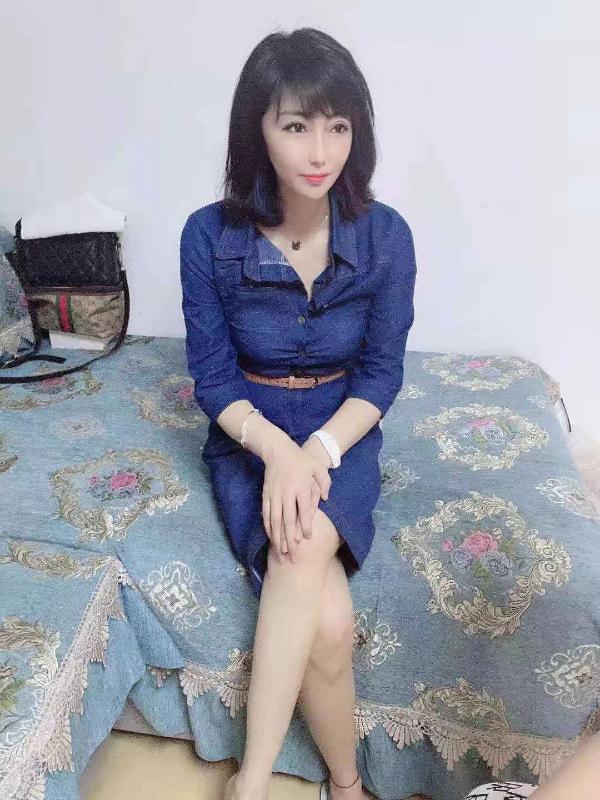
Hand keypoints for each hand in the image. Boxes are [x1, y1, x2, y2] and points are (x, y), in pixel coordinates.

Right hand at [262, 438, 330, 563]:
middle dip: (290, 540)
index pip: (303, 510)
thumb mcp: (318, 467)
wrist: (278, 450)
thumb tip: (324, 498)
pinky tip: (272, 539)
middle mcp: (286, 493)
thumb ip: (324, 482)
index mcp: (300, 487)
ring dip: (278, 538)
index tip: (307, 538)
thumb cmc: (301, 460)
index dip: (305, 525)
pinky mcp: (266, 496)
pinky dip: (268, 528)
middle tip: (293, 556)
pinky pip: (266, 515)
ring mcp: (274, 495)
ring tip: (281, 553)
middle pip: (287, 520)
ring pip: (275, 521)